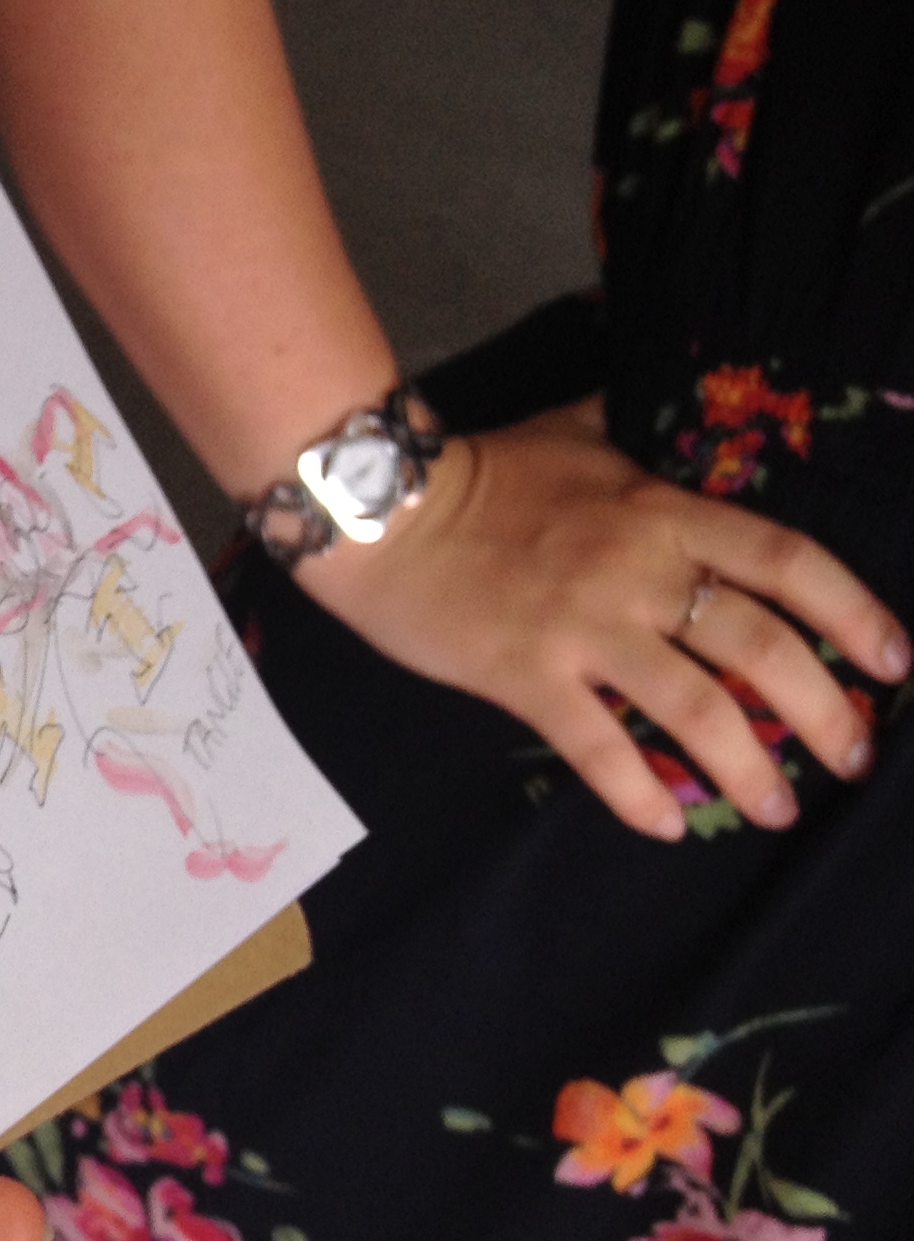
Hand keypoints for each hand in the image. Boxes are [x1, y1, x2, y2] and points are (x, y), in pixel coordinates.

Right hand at [300, 396, 913, 840]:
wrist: (378, 514)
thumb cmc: (479, 472)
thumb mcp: (574, 431)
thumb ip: (633, 432)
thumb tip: (671, 416)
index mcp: (662, 511)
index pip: (785, 560)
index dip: (853, 611)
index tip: (893, 660)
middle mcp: (638, 571)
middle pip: (759, 644)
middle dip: (822, 708)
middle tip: (850, 758)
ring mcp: (583, 628)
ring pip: (693, 706)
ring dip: (748, 767)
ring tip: (777, 810)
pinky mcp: (525, 676)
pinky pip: (597, 746)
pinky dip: (637, 791)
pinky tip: (668, 824)